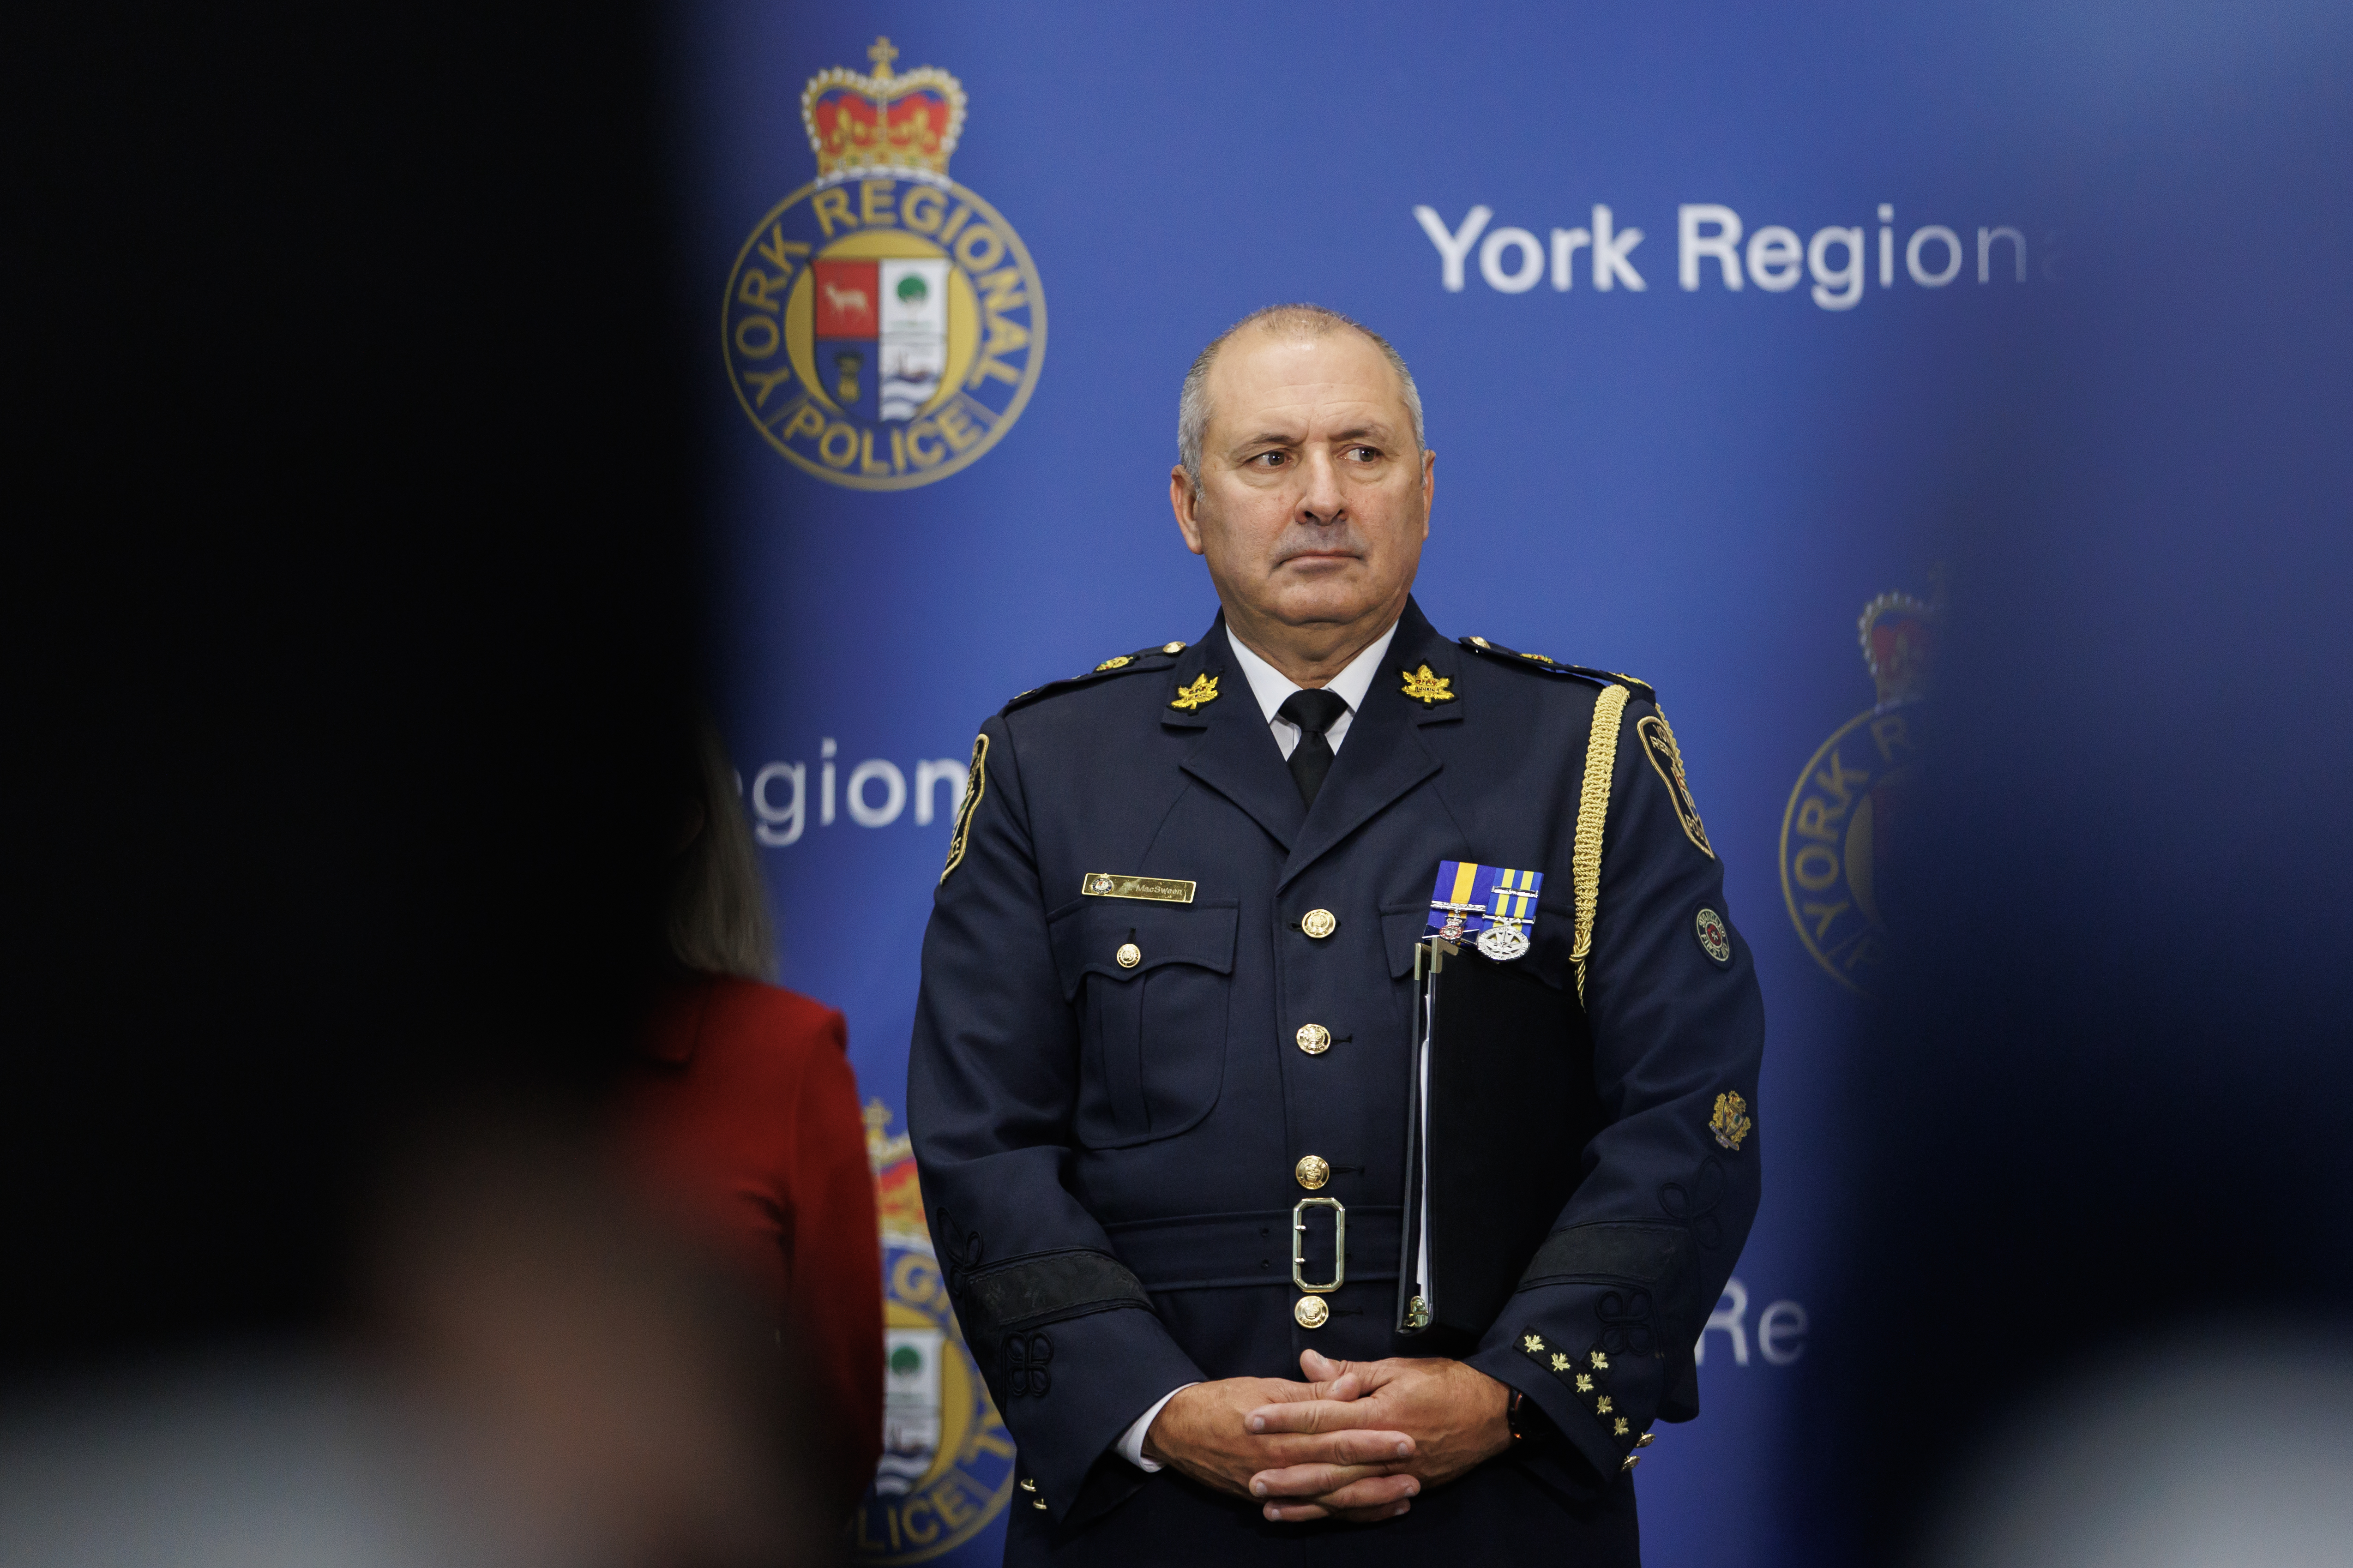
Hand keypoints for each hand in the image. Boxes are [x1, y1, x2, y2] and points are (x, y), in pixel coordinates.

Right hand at [1141, 1375, 1417, 1515]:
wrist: (1178, 1429)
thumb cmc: (1221, 1401)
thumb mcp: (1266, 1387)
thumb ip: (1311, 1392)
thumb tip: (1349, 1385)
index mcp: (1284, 1433)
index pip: (1338, 1436)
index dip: (1373, 1438)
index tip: (1405, 1435)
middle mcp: (1283, 1465)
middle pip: (1340, 1472)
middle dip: (1380, 1472)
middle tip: (1417, 1470)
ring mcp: (1278, 1487)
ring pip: (1332, 1498)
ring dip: (1370, 1499)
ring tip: (1405, 1497)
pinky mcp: (1271, 1499)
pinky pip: (1313, 1512)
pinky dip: (1342, 1513)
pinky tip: (1369, 1512)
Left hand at [1241, 1351, 1511, 1521]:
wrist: (1494, 1412)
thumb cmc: (1446, 1383)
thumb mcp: (1397, 1368)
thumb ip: (1349, 1371)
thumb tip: (1308, 1361)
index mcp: (1377, 1413)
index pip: (1321, 1416)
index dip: (1284, 1418)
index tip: (1252, 1419)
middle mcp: (1383, 1450)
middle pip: (1326, 1464)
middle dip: (1286, 1472)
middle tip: (1250, 1477)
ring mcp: (1395, 1474)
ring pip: (1342, 1492)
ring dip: (1305, 1501)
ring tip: (1270, 1506)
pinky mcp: (1407, 1487)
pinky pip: (1367, 1506)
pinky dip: (1339, 1513)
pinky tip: (1316, 1516)